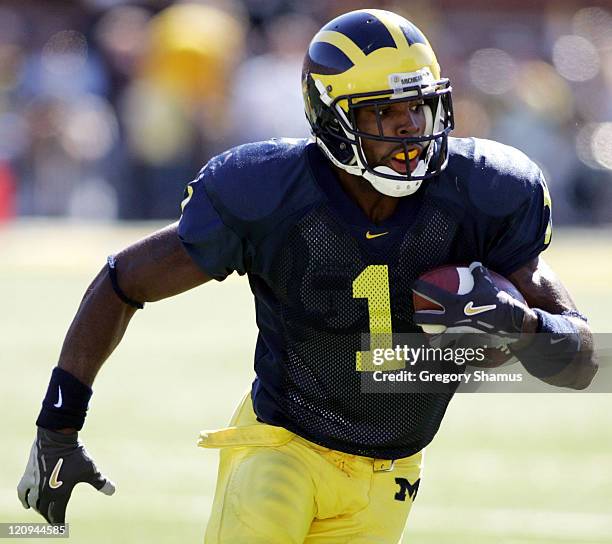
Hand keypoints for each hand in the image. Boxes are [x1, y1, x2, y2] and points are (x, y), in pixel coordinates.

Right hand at [17, 428, 114, 523]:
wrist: (57, 438)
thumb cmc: (75, 454)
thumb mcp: (90, 469)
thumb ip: (100, 482)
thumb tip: (112, 491)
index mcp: (59, 494)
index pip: (57, 515)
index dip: (59, 523)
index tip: (61, 529)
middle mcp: (44, 493)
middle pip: (44, 511)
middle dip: (49, 516)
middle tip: (54, 518)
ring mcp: (34, 485)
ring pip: (33, 504)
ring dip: (39, 509)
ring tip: (44, 510)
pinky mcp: (27, 475)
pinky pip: (22, 493)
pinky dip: (24, 500)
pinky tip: (25, 504)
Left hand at [412, 262, 527, 342]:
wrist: (511, 323)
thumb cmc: (498, 302)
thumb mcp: (488, 284)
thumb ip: (478, 273)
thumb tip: (474, 264)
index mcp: (454, 303)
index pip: (432, 293)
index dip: (420, 287)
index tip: (414, 285)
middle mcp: (452, 319)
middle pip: (427, 319)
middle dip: (418, 318)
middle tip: (416, 316)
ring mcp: (458, 332)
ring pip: (438, 337)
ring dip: (433, 338)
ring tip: (431, 338)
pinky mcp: (467, 342)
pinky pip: (456, 346)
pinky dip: (453, 347)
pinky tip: (452, 348)